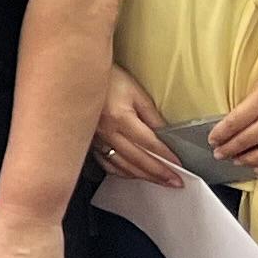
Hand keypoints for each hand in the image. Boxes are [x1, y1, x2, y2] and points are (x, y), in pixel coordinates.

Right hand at [94, 65, 179, 186]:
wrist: (79, 75)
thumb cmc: (108, 78)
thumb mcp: (135, 91)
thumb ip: (151, 115)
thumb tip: (165, 135)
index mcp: (120, 118)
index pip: (149, 144)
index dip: (166, 157)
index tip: (179, 166)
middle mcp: (107, 132)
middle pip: (138, 160)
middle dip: (159, 173)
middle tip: (175, 182)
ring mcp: (96, 139)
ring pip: (122, 166)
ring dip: (143, 176)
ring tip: (159, 182)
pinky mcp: (89, 141)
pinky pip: (107, 163)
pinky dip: (122, 172)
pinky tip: (132, 174)